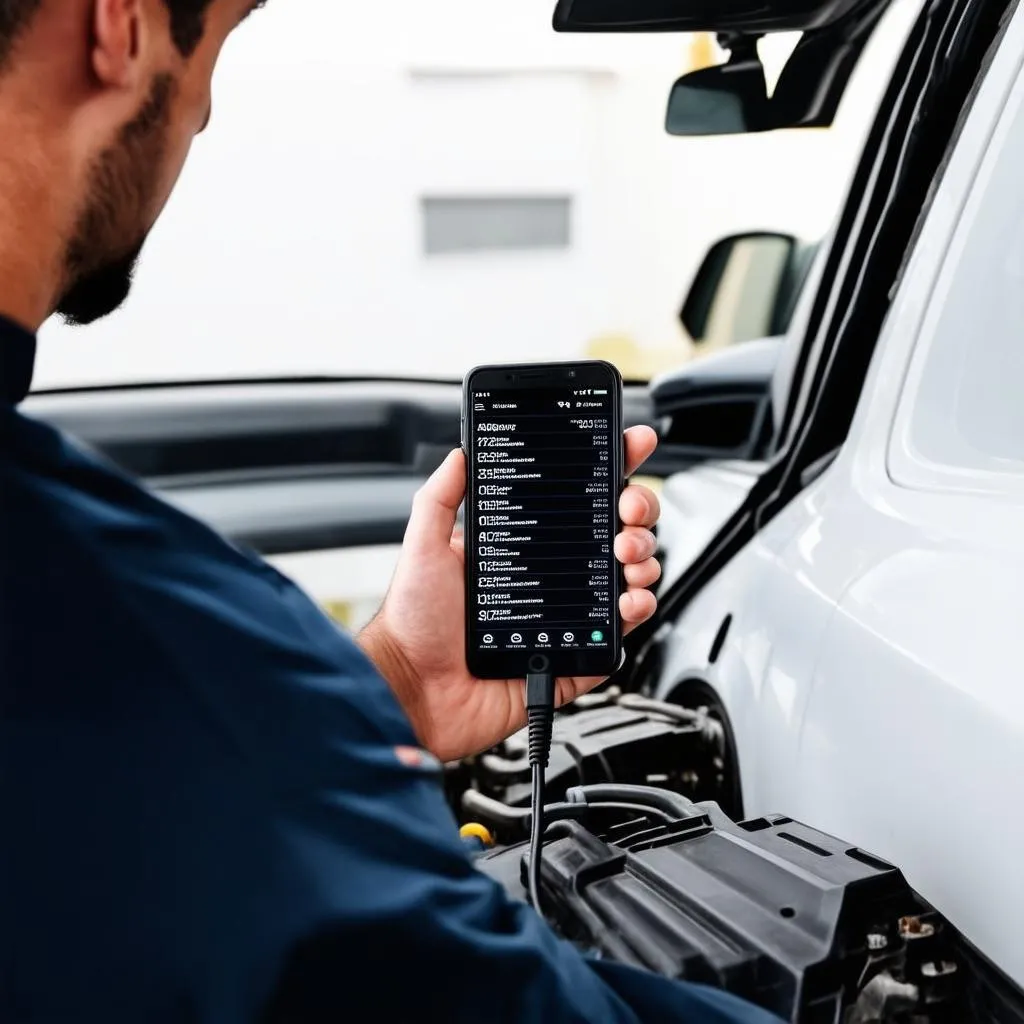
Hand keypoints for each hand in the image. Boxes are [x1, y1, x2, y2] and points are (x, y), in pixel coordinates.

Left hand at [358, 426, 662, 762]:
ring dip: (642, 557)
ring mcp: (568, 617)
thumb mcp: (425, 546)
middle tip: (628, 512)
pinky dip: (637, 612)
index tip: (630, 445)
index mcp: (523, 549)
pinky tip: (630, 598)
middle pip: (614, 534)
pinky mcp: (575, 658)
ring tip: (627, 554)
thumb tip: (460, 452)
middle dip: (636, 512)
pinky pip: (619, 635)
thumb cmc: (414, 623)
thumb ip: (440, 497)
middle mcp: (551, 579)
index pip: (576, 502)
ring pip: (627, 578)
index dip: (609, 473)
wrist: (414, 689)